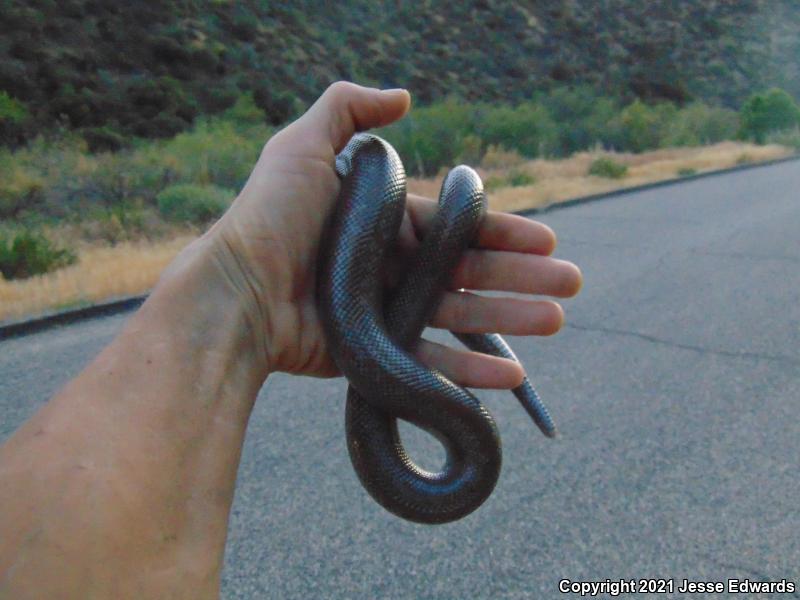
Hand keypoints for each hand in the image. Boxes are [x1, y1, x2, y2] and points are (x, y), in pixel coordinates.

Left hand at [209, 82, 581, 386]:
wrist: (236, 291)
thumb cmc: (270, 217)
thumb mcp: (303, 144)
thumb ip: (349, 108)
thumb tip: (406, 96)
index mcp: (386, 224)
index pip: (456, 227)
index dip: (503, 231)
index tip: (547, 240)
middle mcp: (391, 267)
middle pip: (470, 271)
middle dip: (522, 276)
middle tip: (571, 284)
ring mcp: (385, 312)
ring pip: (460, 316)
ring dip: (510, 320)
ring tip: (557, 321)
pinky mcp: (375, 354)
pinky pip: (431, 362)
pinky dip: (470, 371)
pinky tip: (511, 375)